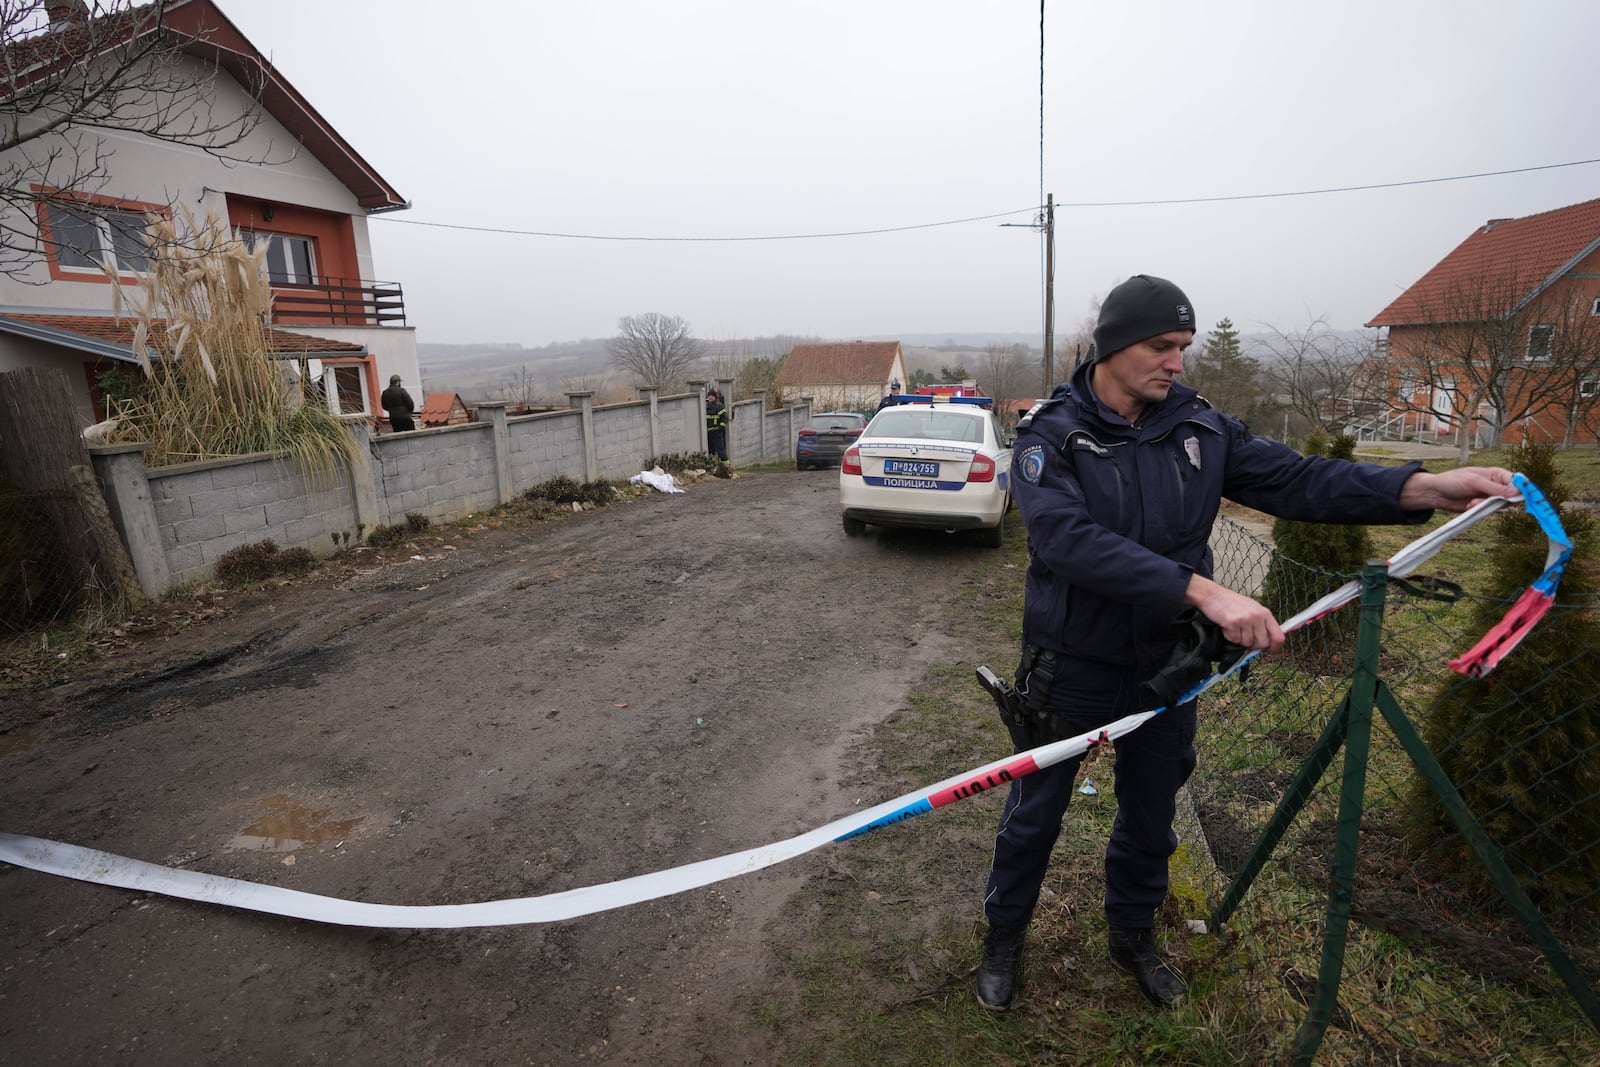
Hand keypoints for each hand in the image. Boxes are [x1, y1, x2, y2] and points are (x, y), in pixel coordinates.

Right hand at [1184, 575, 1284, 651]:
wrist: (1212, 595)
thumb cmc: (1231, 603)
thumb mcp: (1252, 609)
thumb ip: (1262, 624)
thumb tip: (1268, 643)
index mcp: (1265, 613)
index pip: (1279, 637)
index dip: (1273, 647)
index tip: (1267, 649)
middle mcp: (1257, 616)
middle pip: (1262, 643)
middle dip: (1253, 645)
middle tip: (1244, 637)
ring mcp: (1246, 619)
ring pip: (1247, 643)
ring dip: (1239, 639)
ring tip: (1234, 627)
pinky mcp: (1233, 623)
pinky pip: (1235, 640)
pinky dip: (1229, 636)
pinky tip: (1227, 626)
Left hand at [1398, 466, 1514, 512]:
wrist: (1436, 493)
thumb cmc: (1453, 481)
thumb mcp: (1474, 482)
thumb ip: (1495, 488)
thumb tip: (1517, 493)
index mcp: (1497, 474)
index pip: (1517, 481)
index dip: (1522, 489)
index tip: (1519, 497)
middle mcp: (1496, 486)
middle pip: (1512, 496)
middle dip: (1501, 500)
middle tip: (1488, 500)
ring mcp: (1490, 497)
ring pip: (1501, 506)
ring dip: (1487, 506)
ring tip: (1472, 502)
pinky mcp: (1483, 507)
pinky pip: (1489, 512)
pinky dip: (1480, 510)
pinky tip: (1469, 505)